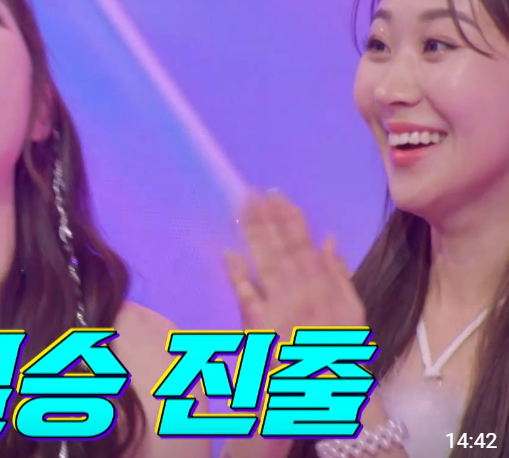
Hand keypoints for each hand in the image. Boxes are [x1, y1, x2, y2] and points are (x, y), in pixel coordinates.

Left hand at [224, 191, 364, 340]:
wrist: (327, 388)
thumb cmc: (337, 348)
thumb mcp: (351, 311)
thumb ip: (339, 274)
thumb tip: (329, 239)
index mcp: (323, 285)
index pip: (303, 244)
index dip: (289, 218)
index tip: (276, 196)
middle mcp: (303, 291)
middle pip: (282, 248)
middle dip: (268, 219)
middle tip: (252, 192)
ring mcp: (282, 307)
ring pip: (266, 263)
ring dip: (255, 235)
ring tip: (244, 209)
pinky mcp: (263, 327)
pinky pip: (248, 297)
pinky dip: (239, 275)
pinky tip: (229, 252)